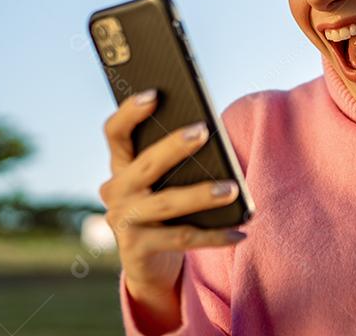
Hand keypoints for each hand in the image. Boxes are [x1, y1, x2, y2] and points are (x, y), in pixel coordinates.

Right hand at [98, 89, 245, 328]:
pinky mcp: (137, 250)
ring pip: (167, 203)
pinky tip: (239, 232)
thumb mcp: (164, 180)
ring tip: (232, 189)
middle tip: (204, 131)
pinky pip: (182, 239)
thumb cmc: (164, 207)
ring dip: (201, 195)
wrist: (149, 262)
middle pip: (145, 163)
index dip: (130, 112)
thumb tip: (208, 135)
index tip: (154, 94)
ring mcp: (123, 221)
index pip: (115, 132)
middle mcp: (115, 191)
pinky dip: (214, 236)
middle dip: (174, 146)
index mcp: (121, 165)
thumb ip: (176, 160)